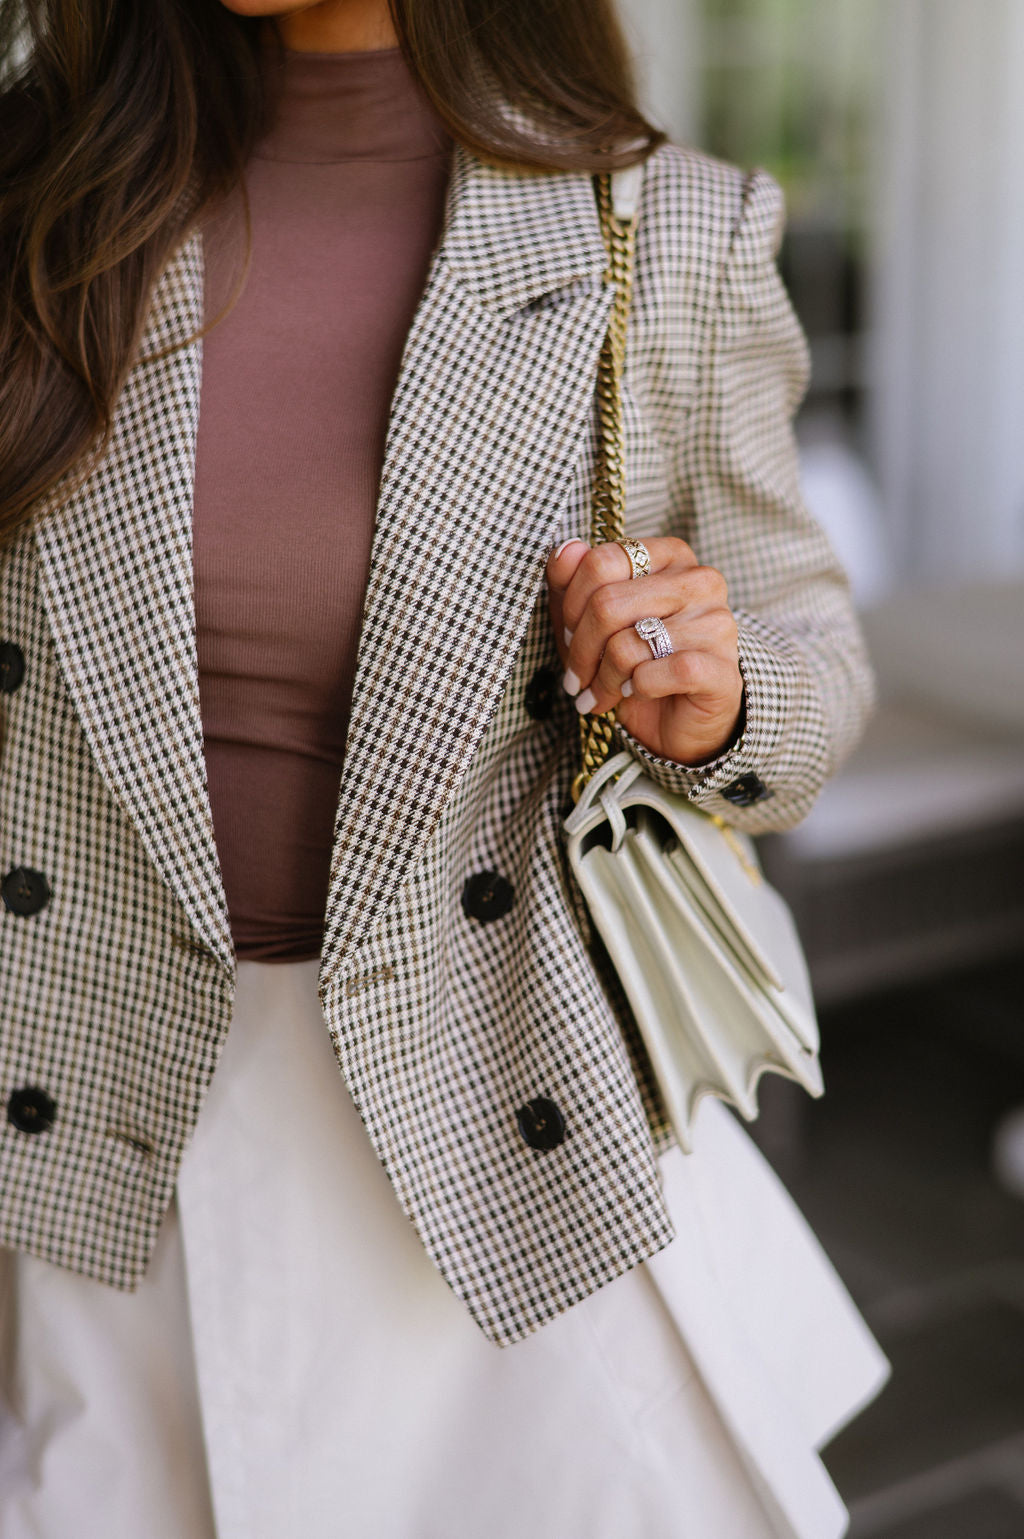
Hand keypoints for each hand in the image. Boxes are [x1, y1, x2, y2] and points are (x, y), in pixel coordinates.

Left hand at [545, 538, 743, 766]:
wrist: (679, 718)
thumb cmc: (634, 661)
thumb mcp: (591, 619)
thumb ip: (573, 580)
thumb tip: (566, 550)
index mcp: (672, 555)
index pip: (601, 562)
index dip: (572, 606)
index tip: (570, 637)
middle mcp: (700, 580)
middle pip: (607, 604)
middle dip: (581, 650)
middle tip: (576, 678)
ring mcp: (716, 623)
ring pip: (626, 645)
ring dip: (603, 678)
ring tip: (601, 693)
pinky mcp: (720, 669)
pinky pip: (651, 675)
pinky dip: (633, 690)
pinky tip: (635, 693)